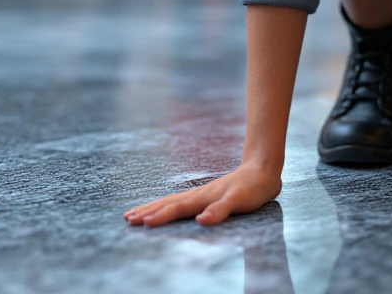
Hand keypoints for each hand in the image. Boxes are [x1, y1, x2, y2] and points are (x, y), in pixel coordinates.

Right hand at [124, 163, 281, 226]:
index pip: (176, 208)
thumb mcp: (240, 201)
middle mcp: (199, 195)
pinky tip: (163, 206)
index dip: (159, 216)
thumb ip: (220, 210)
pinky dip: (167, 204)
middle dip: (147, 211)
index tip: (140, 222)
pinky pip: (180, 200)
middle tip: (127, 218)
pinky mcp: (207, 194)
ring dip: (153, 207)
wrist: (264, 168)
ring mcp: (201, 193)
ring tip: (136, 212)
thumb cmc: (253, 188)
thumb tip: (201, 221)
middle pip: (168, 203)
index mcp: (203, 198)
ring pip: (172, 200)